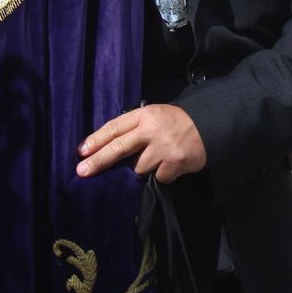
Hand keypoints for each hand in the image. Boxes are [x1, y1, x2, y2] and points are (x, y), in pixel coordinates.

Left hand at [77, 104, 207, 182]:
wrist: (210, 126)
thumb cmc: (175, 123)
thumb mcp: (154, 116)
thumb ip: (133, 128)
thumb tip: (103, 147)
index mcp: (144, 115)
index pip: (115, 127)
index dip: (96, 140)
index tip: (81, 152)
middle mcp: (152, 129)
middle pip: (119, 147)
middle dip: (98, 160)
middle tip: (82, 171)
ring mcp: (164, 146)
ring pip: (138, 167)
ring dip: (143, 168)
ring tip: (156, 159)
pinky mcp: (175, 162)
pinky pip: (158, 177)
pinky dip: (162, 174)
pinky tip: (170, 165)